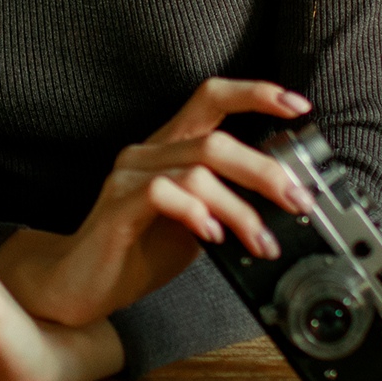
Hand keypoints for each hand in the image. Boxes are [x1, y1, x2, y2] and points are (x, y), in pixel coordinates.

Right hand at [0, 77, 313, 327]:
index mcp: (170, 147)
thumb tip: (284, 200)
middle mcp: (148, 153)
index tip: (299, 107)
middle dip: (265, 170)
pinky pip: (163, 195)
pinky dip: (196, 213)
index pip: (212, 97)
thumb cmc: (139, 251)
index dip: (255, 94)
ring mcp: (128, 177)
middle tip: (298, 201)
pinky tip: (212, 236)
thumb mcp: (198, 223)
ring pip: (197, 171)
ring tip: (262, 243)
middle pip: (215, 140)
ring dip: (241, 208)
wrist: (82, 286)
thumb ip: (228, 203)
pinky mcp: (116, 207)